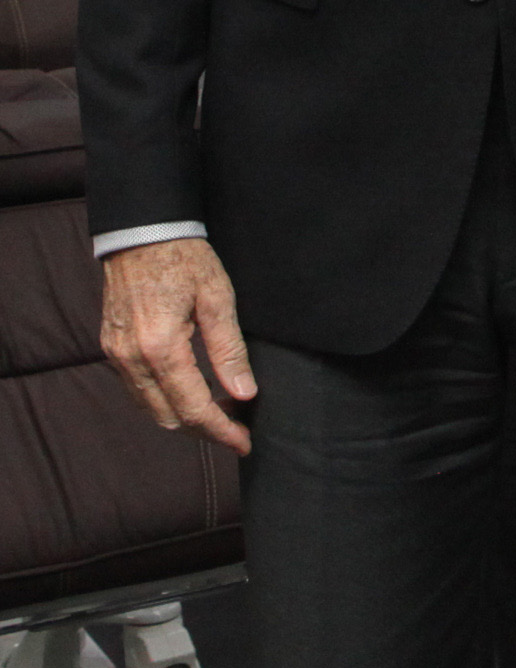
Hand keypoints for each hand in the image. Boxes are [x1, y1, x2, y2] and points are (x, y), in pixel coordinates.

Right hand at [99, 239, 255, 454]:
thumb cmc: (185, 259)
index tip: (244, 443)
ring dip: (183, 417)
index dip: (221, 431)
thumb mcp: (218, 298)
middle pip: (168, 417)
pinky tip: (191, 392)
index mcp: (161, 348)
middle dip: (204, 430)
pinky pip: (138, 390)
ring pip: (150, 408)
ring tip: (221, 412)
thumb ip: (229, 349)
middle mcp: (131, 359)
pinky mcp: (111, 348)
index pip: (193, 408)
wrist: (141, 232)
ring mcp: (116, 356)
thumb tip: (244, 393)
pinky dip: (164, 400)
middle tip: (238, 430)